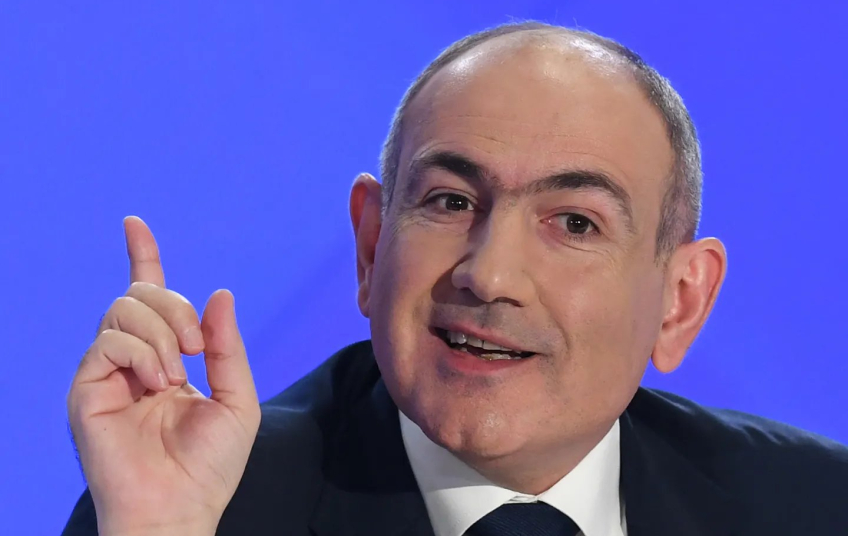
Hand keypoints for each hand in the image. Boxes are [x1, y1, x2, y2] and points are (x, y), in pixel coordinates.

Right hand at [67, 216, 260, 535]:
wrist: (181, 507)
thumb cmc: (211, 464)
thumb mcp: (237, 397)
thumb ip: (227, 346)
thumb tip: (219, 292)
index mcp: (167, 357)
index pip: (149, 297)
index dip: (143, 257)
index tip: (134, 223)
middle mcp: (133, 360)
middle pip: (140, 295)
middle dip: (175, 308)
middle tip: (197, 350)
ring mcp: (107, 373)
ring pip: (123, 310)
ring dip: (162, 335)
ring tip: (177, 376)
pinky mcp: (86, 389)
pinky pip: (109, 341)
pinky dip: (142, 353)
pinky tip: (157, 383)